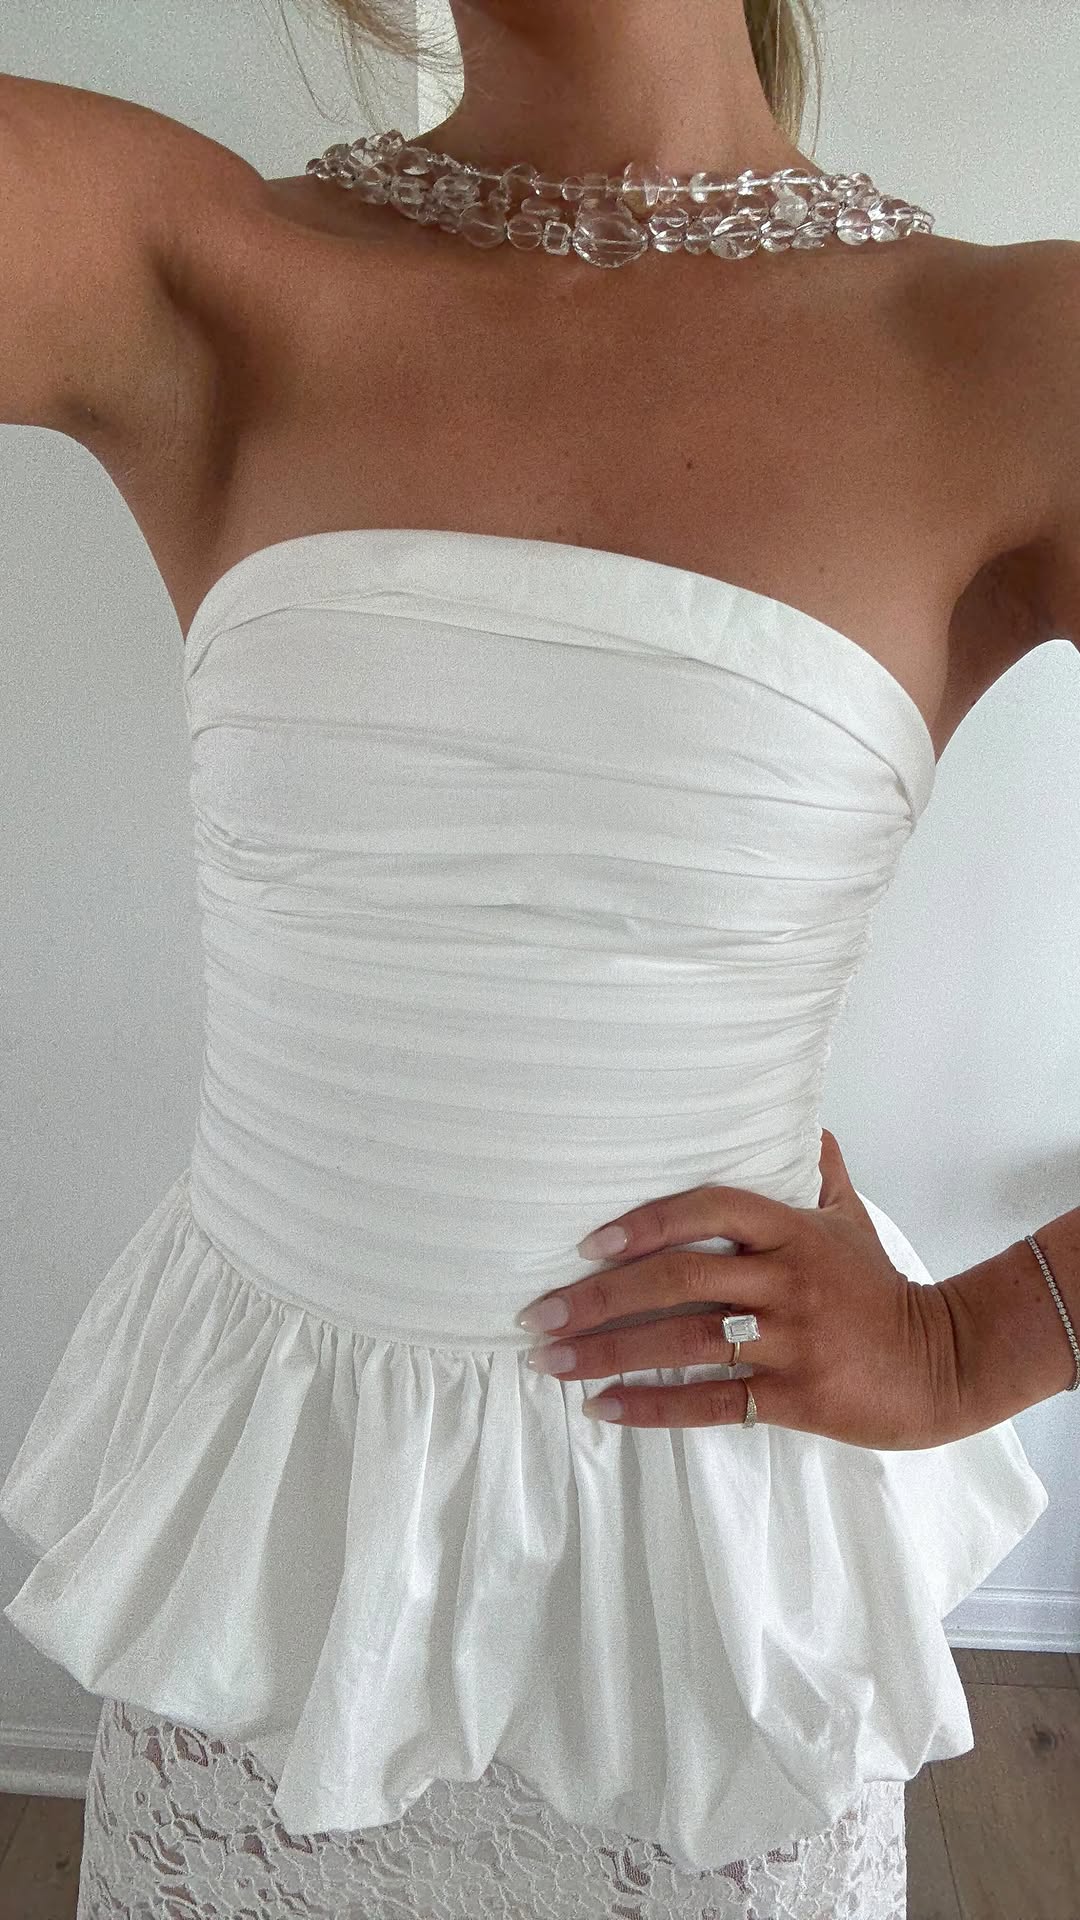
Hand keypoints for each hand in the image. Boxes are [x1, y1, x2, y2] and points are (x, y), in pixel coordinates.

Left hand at [517, 1131, 970, 1450]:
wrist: (939, 1364)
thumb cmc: (881, 1291)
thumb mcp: (851, 1221)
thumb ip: (819, 1172)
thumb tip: (803, 1119)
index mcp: (792, 1232)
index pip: (710, 1208)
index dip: (647, 1221)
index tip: (587, 1242)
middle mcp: (786, 1282)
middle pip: (678, 1281)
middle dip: (599, 1297)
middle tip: (537, 1313)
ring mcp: (790, 1341)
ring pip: (682, 1344)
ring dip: (607, 1353)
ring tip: (550, 1362)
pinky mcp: (795, 1396)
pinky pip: (710, 1403)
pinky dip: (650, 1407)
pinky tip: (602, 1408)